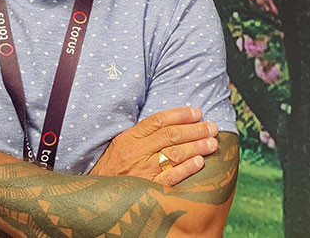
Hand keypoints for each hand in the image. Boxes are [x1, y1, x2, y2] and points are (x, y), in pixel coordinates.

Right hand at [89, 107, 218, 185]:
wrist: (97, 197)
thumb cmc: (111, 169)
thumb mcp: (121, 145)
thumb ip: (142, 135)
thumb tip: (170, 123)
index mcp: (129, 138)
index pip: (159, 120)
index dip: (181, 115)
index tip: (198, 112)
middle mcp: (136, 152)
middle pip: (171, 135)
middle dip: (195, 130)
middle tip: (212, 127)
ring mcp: (142, 171)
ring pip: (174, 153)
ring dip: (197, 147)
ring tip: (212, 143)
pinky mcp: (147, 189)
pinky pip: (170, 177)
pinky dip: (186, 169)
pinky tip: (200, 162)